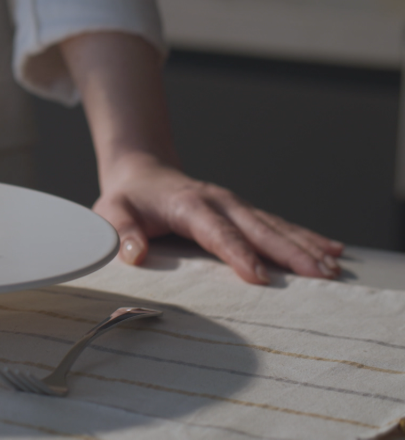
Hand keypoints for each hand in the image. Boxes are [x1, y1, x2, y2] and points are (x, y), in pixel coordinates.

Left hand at [93, 153, 342, 283]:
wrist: (141, 172)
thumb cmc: (128, 198)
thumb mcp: (112, 212)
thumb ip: (122, 233)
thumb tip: (134, 254)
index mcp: (189, 204)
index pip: (217, 233)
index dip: (238, 254)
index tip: (259, 276)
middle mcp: (219, 202)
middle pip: (258, 229)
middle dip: (290, 252)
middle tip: (320, 274)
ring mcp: (234, 206)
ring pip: (275, 226)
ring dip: (305, 246)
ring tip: (334, 267)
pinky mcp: (242, 212)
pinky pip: (277, 226)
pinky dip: (305, 238)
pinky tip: (332, 250)